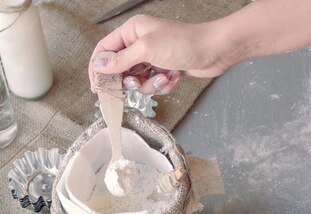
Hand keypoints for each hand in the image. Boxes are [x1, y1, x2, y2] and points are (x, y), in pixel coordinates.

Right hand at [89, 14, 234, 94]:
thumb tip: (98, 65)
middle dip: (129, 80)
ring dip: (150, 85)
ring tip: (164, 77)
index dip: (98, 68)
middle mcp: (140, 43)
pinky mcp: (164, 70)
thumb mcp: (147, 50)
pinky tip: (174, 77)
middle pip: (120, 69)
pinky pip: (153, 85)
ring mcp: (153, 58)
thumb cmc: (183, 43)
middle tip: (135, 83)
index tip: (96, 86)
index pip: (105, 49)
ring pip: (138, 81)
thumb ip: (120, 60)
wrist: (214, 51)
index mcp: (132, 31)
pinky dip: (163, 85)